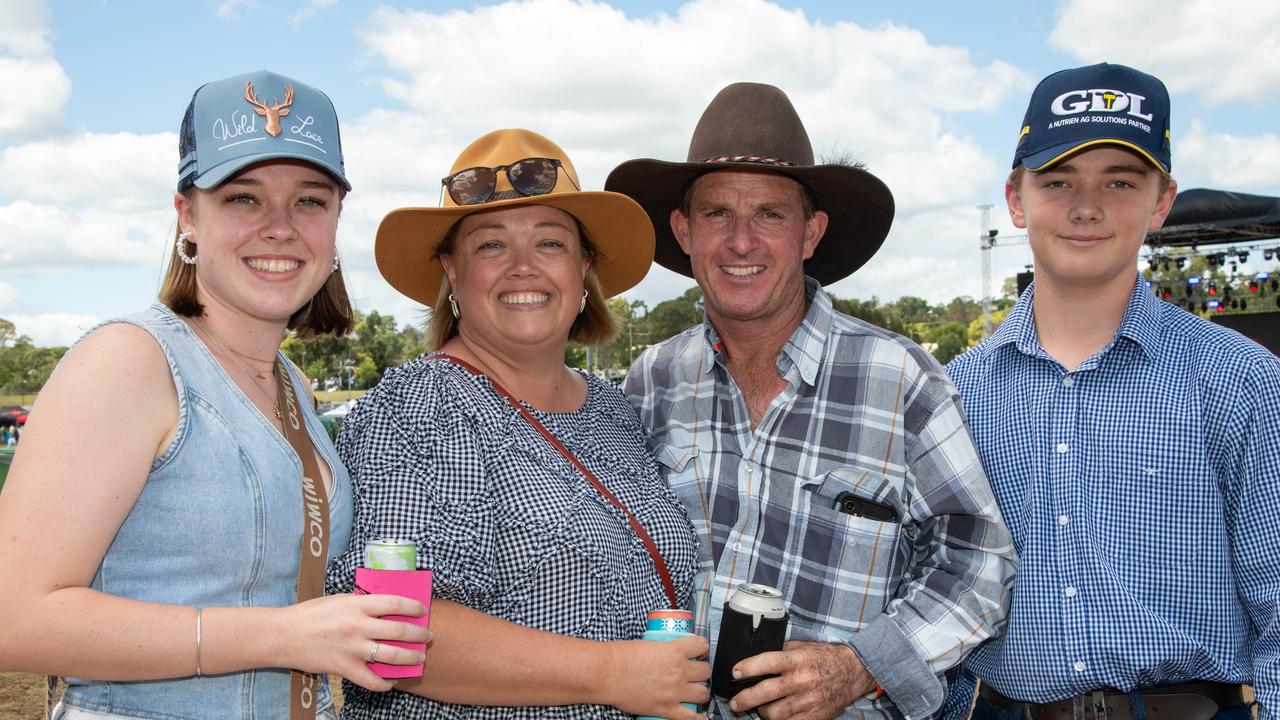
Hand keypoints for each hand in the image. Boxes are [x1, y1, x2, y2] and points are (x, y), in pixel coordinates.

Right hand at [282, 593, 431, 691]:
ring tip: (419, 657)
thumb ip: (361, 603)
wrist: (283, 635)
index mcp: (356, 605)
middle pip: (400, 631)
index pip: (395, 603)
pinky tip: (391, 681)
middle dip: (419, 634)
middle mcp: (358, 626)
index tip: (422, 610)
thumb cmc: (310, 614)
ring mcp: (352, 648)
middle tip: (428, 636)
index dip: (414, 607)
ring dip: (410, 657)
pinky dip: (384, 683)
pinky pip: (371, 680)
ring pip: (391, 655)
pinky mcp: (344, 668)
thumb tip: (385, 606)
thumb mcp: (338, 600)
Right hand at [598, 635, 709, 717]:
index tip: (698, 652)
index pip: (702, 645)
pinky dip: (698, 718)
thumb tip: (668, 654)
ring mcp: (674, 692)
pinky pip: (691, 718)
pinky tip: (700, 717)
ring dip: (700, 691)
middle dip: (701, 671)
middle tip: (694, 673)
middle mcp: (679, 671)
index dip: (701, 648)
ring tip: (693, 691)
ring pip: (703, 693)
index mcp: (675, 651)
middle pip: (705, 671)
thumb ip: (664, 650)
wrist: (608, 673)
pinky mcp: (667, 709)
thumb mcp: (649, 644)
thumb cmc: (622, 656)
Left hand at [727, 640, 872, 719]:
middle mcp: (802, 680)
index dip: (748, 667)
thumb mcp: (802, 647)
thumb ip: (780, 651)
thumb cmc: (823, 658)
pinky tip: (774, 717)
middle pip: (767, 692)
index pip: (768, 662)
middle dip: (746, 699)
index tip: (735, 672)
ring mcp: (808, 701)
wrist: (852, 673)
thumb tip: (754, 656)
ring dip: (762, 713)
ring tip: (759, 709)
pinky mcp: (814, 716)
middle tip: (735, 703)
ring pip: (775, 713)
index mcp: (797, 660)